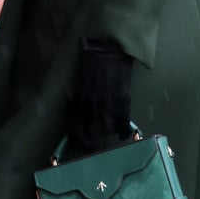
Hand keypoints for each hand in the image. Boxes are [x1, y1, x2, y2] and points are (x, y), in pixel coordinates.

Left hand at [66, 38, 132, 155]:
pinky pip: (123, 125)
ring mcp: (108, 107)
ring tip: (110, 131)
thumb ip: (76, 102)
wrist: (108, 55)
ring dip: (109, 133)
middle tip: (97, 143)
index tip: (83, 143)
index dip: (80, 140)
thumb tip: (75, 116)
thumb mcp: (77, 86)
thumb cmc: (91, 68)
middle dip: (94, 141)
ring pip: (108, 131)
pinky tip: (124, 132)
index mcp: (79, 104)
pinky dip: (124, 131)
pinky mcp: (123, 104)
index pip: (76, 131)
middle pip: (92, 135)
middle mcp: (92, 109)